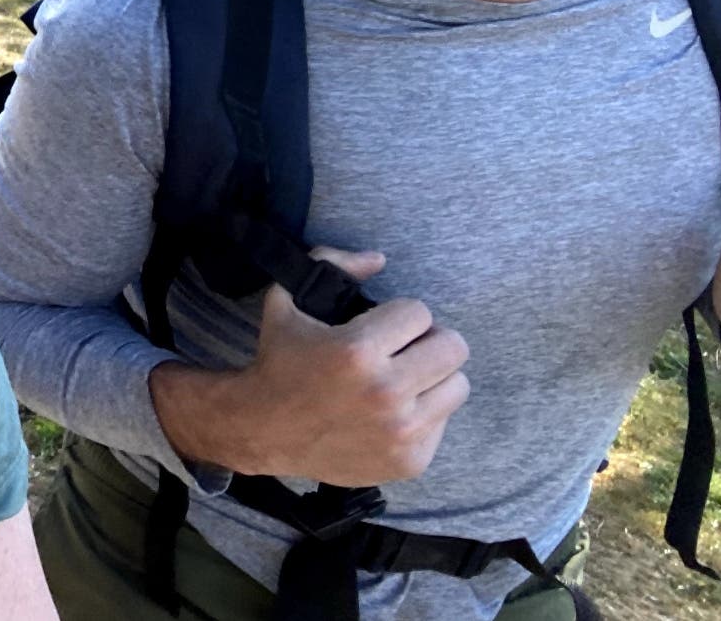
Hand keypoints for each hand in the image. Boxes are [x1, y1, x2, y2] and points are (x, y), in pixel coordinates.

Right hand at [153, 247, 469, 484]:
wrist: (263, 431)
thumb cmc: (279, 362)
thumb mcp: (287, 302)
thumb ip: (330, 264)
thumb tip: (378, 259)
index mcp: (356, 351)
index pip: (419, 312)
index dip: (399, 314)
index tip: (380, 326)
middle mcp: (385, 394)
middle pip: (453, 347)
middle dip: (428, 341)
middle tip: (404, 349)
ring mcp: (401, 432)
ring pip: (458, 385)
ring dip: (432, 377)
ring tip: (403, 378)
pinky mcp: (410, 461)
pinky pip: (443, 421)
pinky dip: (423, 412)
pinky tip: (392, 412)